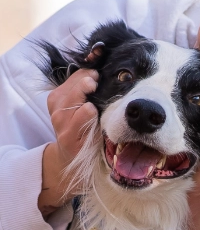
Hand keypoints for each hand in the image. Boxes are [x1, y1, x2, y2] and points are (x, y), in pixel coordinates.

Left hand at [38, 69, 98, 217]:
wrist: (66, 151)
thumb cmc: (86, 149)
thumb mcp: (97, 145)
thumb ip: (103, 130)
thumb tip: (117, 112)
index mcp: (72, 134)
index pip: (85, 111)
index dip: (96, 104)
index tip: (105, 100)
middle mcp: (60, 119)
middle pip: (76, 92)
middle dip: (89, 83)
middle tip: (100, 81)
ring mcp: (55, 107)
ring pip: (71, 82)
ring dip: (85, 78)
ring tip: (96, 79)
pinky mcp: (53, 98)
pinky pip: (67, 81)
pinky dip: (79, 78)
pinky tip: (87, 82)